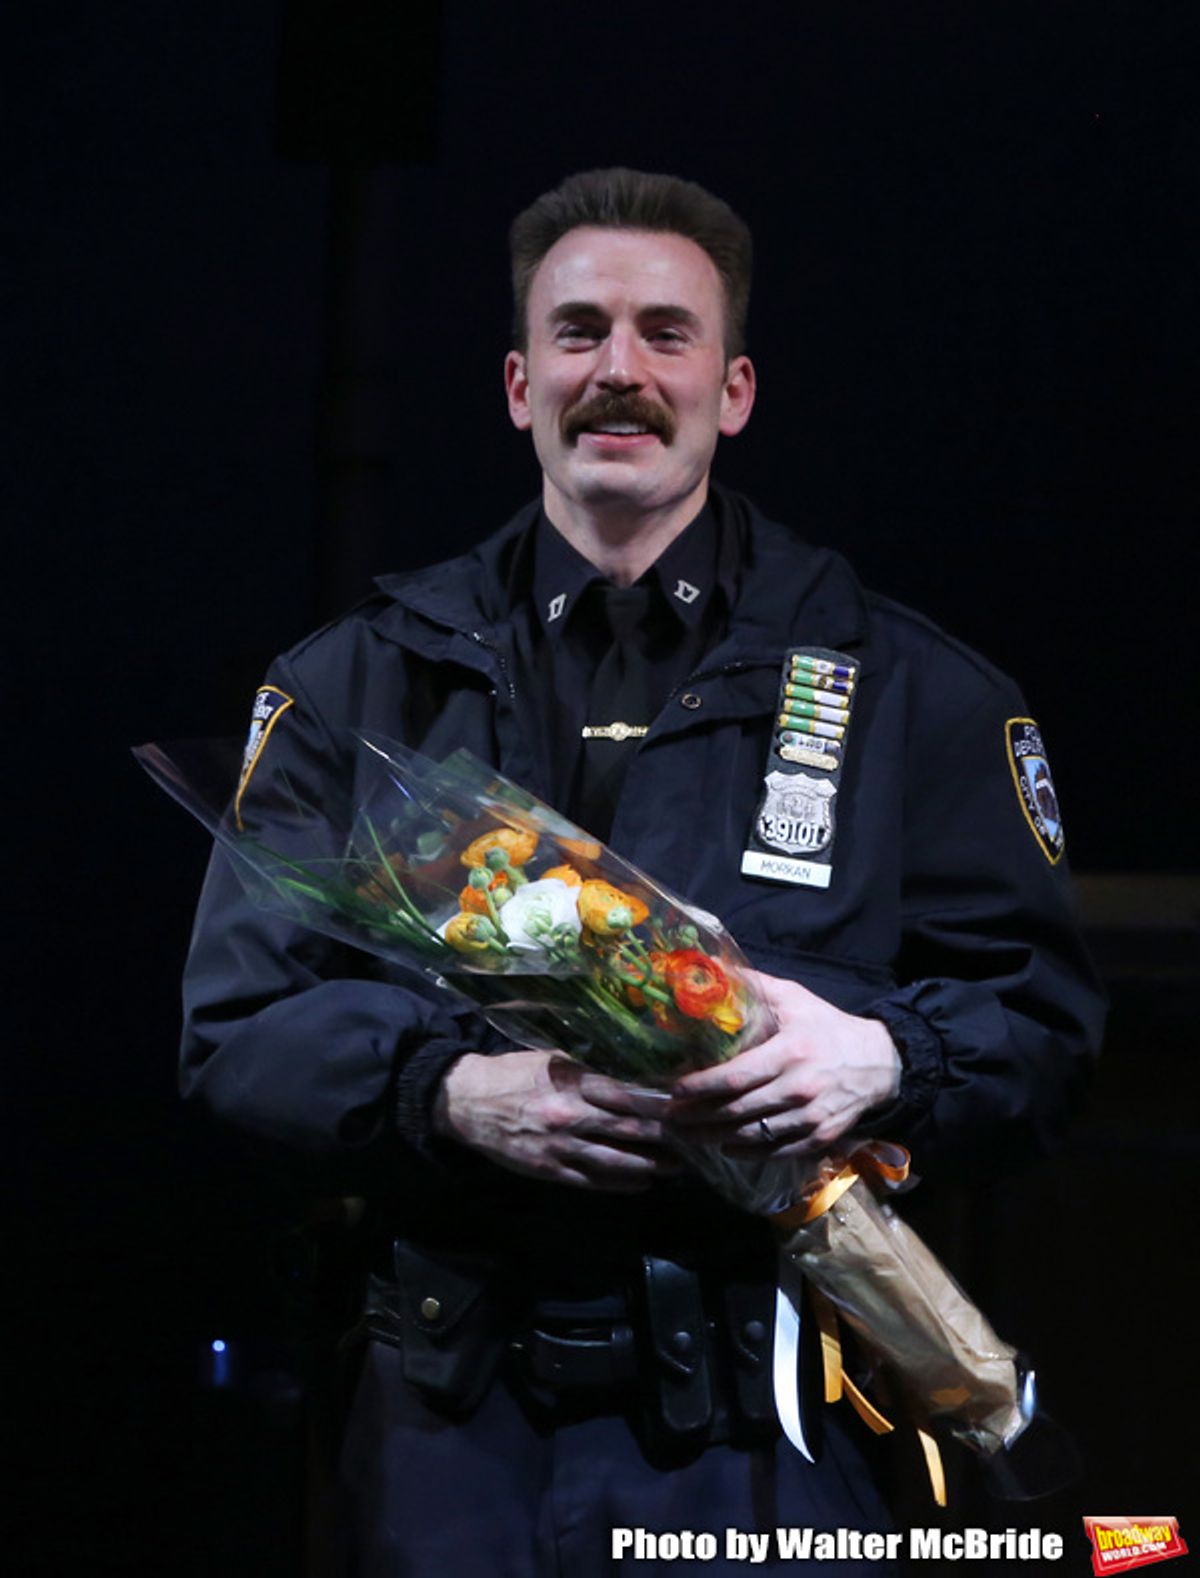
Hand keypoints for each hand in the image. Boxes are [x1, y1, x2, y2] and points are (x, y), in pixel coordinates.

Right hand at [432, 1049, 681, 1191]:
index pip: (626, 1096)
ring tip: (675, 1168)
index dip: (658, 1105)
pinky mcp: (548, 1170)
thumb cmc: (511, 1073)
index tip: (684, 1109)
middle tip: (691, 1142)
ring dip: (648, 1166)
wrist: (465, 1101)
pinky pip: (590, 1181)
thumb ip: (587, 1073)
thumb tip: (626, 1081)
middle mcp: (570, 1117)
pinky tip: (641, 1183)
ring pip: (614, 1161)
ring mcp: (559, 1148)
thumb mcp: (550, 1060)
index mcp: (571, 1085)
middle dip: (662, 1139)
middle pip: (627, 1131)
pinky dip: (619, 1184)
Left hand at [666, 970, 900, 1157]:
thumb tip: (712, 967)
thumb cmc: (827, 1026)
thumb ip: (755, 986)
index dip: (701, 1087)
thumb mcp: (795, 998)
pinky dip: (747, 1152)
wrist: (878, 1062)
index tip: (675, 1089)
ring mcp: (811, 1117)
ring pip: (753, 1135)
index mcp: (790, 1052)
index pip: (736, 1076)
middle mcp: (800, 1088)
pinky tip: (725, 1147)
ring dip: (714, 1137)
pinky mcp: (820, 1137)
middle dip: (697, 1116)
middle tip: (669, 1117)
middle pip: (737, 1110)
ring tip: (686, 1134)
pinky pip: (776, 1151)